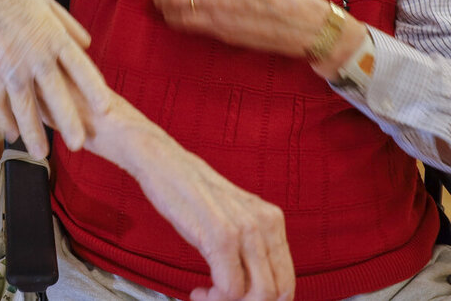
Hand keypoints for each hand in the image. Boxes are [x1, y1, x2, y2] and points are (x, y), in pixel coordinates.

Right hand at [0, 0, 111, 158]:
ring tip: (41, 153)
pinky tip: (12, 135)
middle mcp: (35, 57)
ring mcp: (10, 69)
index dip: (93, 90)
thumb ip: (70, 27)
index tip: (105, 109)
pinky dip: (4, 122)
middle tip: (78, 145)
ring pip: (25, 108)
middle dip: (68, 123)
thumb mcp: (48, 4)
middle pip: (56, 96)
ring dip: (34, 133)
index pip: (81, 69)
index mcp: (53, 38)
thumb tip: (87, 45)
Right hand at [126, 126, 294, 300]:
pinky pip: (230, 288)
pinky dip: (214, 299)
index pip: (286, 280)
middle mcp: (265, 223)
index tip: (239, 299)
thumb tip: (256, 285)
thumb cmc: (192, 192)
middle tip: (221, 298)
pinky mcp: (221, 236)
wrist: (164, 163)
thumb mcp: (233, 216)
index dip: (264, 300)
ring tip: (208, 296)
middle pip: (277, 292)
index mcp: (272, 220)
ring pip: (258, 295)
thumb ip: (250, 246)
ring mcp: (245, 230)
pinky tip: (199, 290)